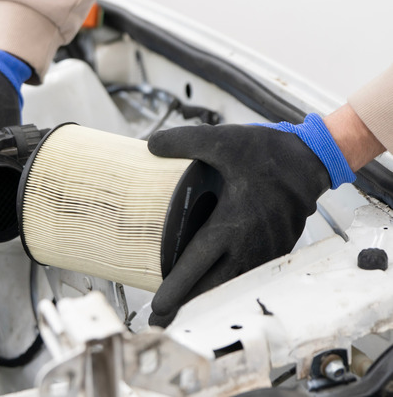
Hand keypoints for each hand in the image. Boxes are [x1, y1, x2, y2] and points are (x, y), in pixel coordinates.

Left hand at [147, 115, 354, 326]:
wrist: (310, 162)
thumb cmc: (270, 154)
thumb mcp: (223, 141)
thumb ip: (184, 142)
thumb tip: (152, 145)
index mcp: (231, 224)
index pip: (196, 265)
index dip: (176, 288)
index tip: (159, 305)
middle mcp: (247, 245)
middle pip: (211, 288)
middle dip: (186, 306)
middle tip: (162, 321)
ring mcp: (262, 251)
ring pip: (230, 287)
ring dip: (206, 300)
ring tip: (181, 313)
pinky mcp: (272, 251)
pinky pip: (246, 277)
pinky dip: (227, 288)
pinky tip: (212, 292)